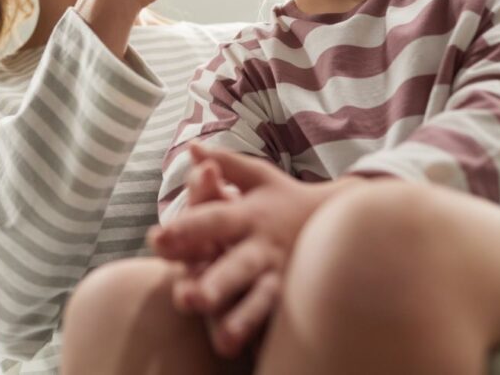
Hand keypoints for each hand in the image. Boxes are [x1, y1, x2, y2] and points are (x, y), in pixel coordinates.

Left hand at [148, 144, 361, 355]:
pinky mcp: (291, 299)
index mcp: (248, 214)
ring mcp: (279, 276)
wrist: (342, 219)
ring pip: (260, 300)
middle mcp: (262, 247)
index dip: (187, 228)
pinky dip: (262, 333)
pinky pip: (276, 320)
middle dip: (212, 283)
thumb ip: (224, 163)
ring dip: (240, 319)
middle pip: (236, 266)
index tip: (157, 239)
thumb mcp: (258, 175)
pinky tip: (241, 350)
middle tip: (183, 297)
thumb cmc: (284, 197)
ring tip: (221, 342)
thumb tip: (191, 149)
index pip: (213, 219)